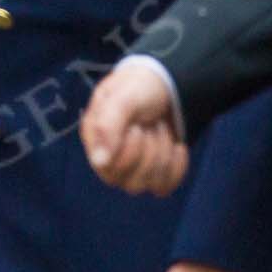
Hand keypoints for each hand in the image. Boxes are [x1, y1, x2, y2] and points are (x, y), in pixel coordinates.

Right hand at [79, 61, 189, 195]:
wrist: (167, 84)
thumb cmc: (139, 86)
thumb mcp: (124, 97)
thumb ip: (108, 125)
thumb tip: (100, 161)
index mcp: (95, 138)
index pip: (108, 168)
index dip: (129, 150)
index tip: (137, 126)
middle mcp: (109, 158)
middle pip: (130, 182)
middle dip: (149, 151)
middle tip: (150, 124)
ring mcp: (131, 168)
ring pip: (148, 185)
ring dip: (162, 153)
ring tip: (159, 128)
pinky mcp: (153, 173)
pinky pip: (164, 188)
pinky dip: (176, 166)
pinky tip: (177, 145)